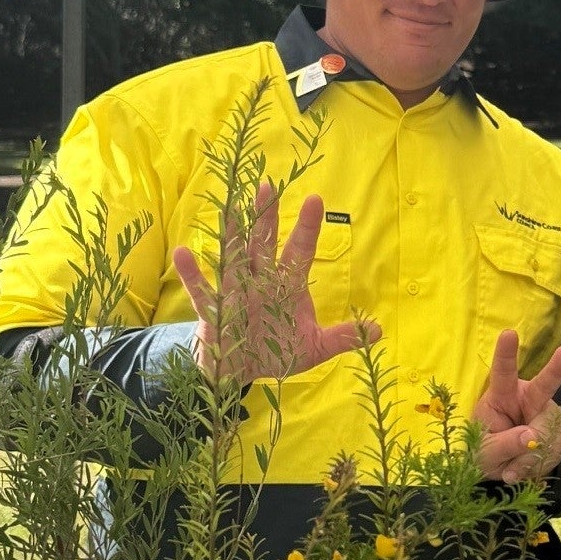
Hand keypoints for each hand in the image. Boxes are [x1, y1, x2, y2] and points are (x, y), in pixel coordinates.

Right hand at [171, 182, 378, 385]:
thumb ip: (342, 337)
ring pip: (234, 258)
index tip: (316, 200)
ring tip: (229, 207)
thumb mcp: (314, 348)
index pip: (300, 251)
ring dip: (232, 235)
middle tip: (267, 186)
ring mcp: (236, 293)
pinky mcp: (214, 310)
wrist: (241, 373)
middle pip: (264, 244)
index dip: (307, 227)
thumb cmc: (278, 352)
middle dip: (266, 218)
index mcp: (287, 286)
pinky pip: (202, 290)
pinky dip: (192, 273)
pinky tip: (183, 252)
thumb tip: (377, 329)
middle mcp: (261, 282)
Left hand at [473, 329, 560, 483]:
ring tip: (511, 467)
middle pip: (544, 384)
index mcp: (501, 396)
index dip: (506, 354)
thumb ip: (504, 444)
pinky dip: (536, 464)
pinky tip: (523, 468)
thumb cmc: (485, 453)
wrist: (503, 470)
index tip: (509, 333)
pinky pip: (553, 449)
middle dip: (557, 368)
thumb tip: (531, 436)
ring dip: (529, 455)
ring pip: (548, 431)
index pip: (503, 373)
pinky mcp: (557, 432)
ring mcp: (545, 415)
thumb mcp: (484, 454)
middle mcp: (527, 399)